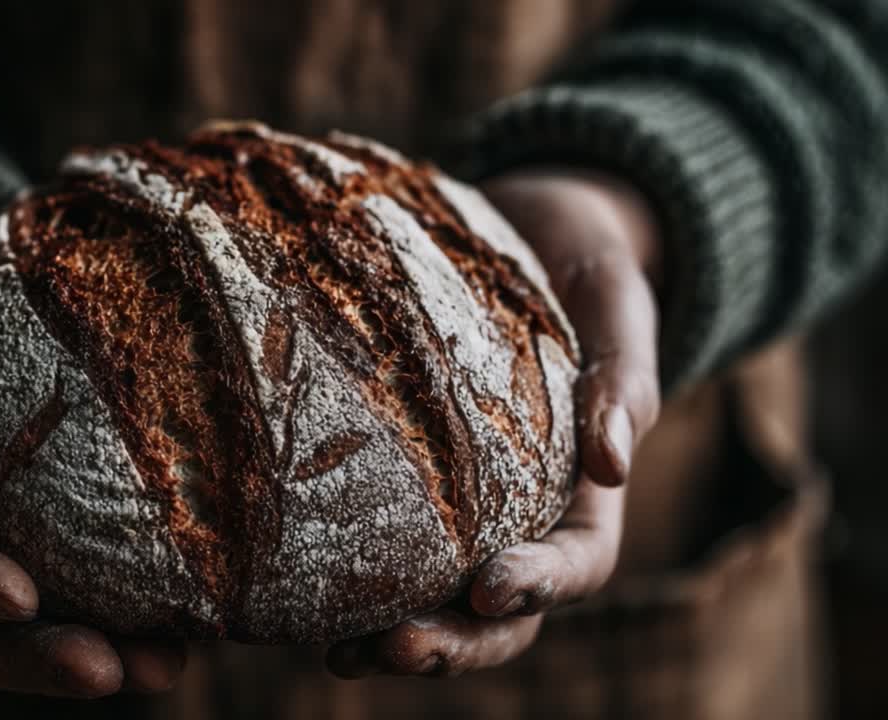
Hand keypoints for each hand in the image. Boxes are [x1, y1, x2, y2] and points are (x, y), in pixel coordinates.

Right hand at [0, 209, 185, 695]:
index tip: (17, 595)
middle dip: (43, 659)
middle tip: (110, 669)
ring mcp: (19, 533)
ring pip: (55, 616)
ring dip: (109, 650)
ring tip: (170, 665)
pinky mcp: (73, 511)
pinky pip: (108, 566)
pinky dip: (151, 594)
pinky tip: (210, 604)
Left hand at [327, 168, 662, 676]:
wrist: (533, 235)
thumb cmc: (587, 273)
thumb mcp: (618, 311)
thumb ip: (622, 383)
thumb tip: (614, 464)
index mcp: (586, 493)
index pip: (576, 564)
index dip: (538, 585)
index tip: (488, 584)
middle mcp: (523, 517)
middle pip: (498, 611)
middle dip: (453, 642)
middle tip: (392, 650)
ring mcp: (465, 508)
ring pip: (437, 598)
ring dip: (394, 636)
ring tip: (339, 656)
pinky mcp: (411, 479)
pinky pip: (387, 542)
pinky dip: (353, 578)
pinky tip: (301, 595)